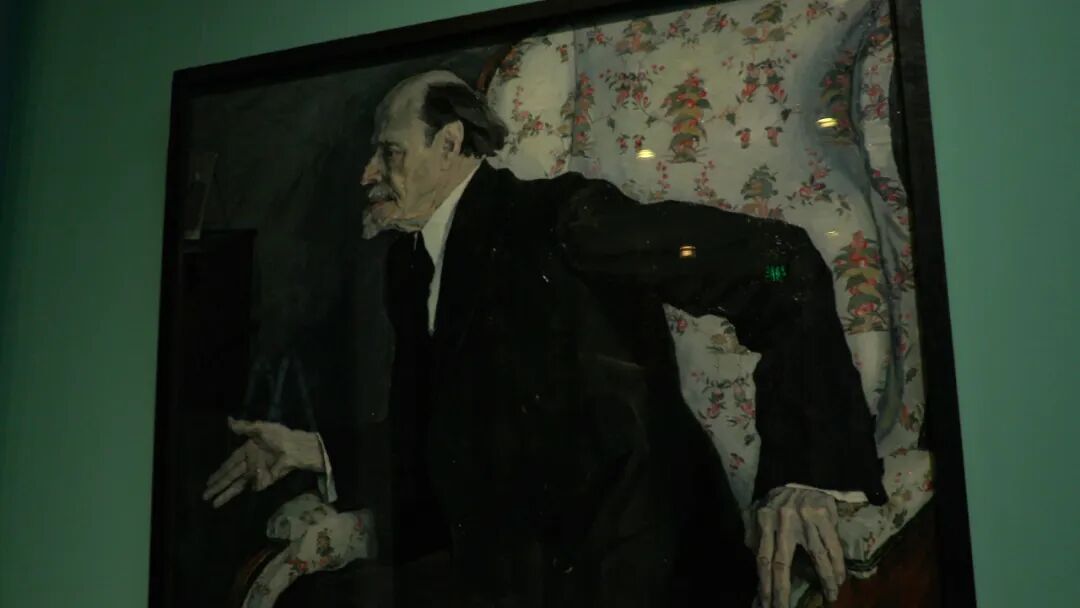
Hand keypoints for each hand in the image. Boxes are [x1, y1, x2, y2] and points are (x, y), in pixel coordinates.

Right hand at [202, 417, 324, 507]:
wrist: (296, 446)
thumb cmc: (280, 436)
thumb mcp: (261, 428)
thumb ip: (244, 427)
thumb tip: (229, 420)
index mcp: (246, 451)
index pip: (229, 465)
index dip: (219, 473)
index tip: (208, 482)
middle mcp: (249, 464)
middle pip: (230, 477)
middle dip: (218, 486)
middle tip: (204, 496)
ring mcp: (258, 473)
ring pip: (239, 485)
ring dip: (227, 494)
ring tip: (214, 503)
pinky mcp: (267, 479)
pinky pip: (257, 484)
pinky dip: (255, 484)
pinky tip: (253, 486)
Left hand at [749, 487, 845, 606]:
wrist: (805, 475)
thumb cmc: (779, 500)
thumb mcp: (758, 511)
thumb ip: (753, 534)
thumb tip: (752, 557)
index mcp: (763, 521)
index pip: (762, 559)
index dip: (764, 585)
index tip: (765, 605)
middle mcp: (782, 520)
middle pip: (782, 563)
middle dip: (782, 591)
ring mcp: (805, 518)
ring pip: (817, 557)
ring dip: (824, 581)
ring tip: (830, 597)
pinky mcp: (824, 515)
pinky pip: (833, 546)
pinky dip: (837, 565)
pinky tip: (838, 579)